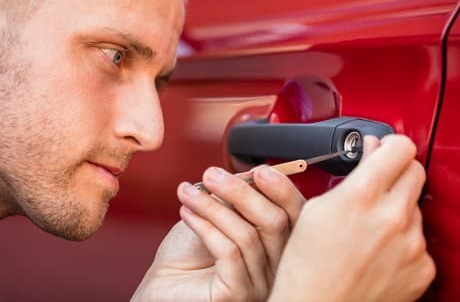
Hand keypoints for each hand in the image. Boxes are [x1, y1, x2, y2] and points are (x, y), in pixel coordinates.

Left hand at [132, 164, 305, 301]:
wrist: (162, 284)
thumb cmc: (188, 253)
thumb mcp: (219, 216)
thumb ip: (239, 199)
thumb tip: (254, 173)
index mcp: (277, 247)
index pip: (297, 217)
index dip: (283, 191)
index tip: (259, 170)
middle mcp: (275, 270)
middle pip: (276, 223)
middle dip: (242, 192)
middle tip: (212, 175)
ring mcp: (259, 285)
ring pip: (247, 234)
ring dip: (213, 206)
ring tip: (189, 193)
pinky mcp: (237, 295)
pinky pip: (228, 251)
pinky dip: (205, 225)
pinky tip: (187, 213)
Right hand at [269, 135, 435, 301]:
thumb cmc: (307, 265)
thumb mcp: (316, 207)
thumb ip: (351, 175)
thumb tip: (370, 151)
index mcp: (362, 195)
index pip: (399, 146)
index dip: (389, 145)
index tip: (382, 149)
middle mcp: (393, 216)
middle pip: (415, 170)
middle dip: (396, 171)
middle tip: (376, 184)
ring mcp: (412, 244)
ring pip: (416, 206)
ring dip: (397, 208)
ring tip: (368, 228)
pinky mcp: (422, 267)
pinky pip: (419, 239)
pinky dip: (403, 240)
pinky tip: (378, 250)